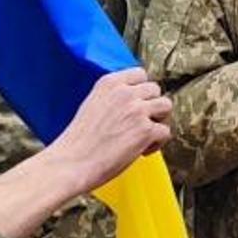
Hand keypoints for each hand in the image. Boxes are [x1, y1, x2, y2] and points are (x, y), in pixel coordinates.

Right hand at [47, 68, 171, 195]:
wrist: (71, 163)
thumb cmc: (78, 141)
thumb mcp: (92, 104)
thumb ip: (113, 97)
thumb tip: (135, 100)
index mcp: (109, 83)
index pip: (140, 73)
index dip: (142, 90)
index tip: (138, 103)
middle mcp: (125, 92)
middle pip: (155, 89)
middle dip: (151, 106)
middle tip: (140, 123)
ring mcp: (137, 110)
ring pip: (166, 106)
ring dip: (159, 121)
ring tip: (144, 135)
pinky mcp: (145, 131)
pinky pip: (165, 131)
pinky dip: (157, 143)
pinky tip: (141, 151)